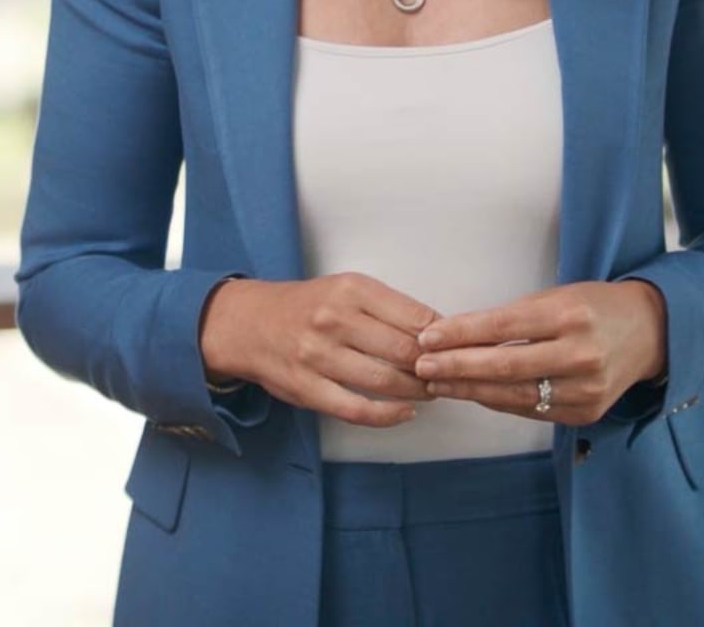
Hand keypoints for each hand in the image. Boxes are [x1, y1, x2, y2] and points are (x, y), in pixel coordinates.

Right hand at [199, 273, 440, 429]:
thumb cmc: (308, 306)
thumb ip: (390, 307)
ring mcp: (318, 356)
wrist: (249, 323)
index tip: (455, 347)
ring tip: (431, 391)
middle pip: (404, 350)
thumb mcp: (348, 289)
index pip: (415, 315)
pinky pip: (356, 409)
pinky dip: (388, 415)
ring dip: (416, 391)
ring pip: (384, 381)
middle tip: (447, 373)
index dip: (442, 337)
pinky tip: (405, 412)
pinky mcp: (306, 388)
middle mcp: (335, 320)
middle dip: (433, 367)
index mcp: (352, 290)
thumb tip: (439, 329)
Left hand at [411, 281, 668, 425]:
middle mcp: (581, 354)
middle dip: (457, 368)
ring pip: (515, 394)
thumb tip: (455, 337)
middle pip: (505, 366)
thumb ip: (513, 319)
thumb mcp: (558, 297)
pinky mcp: (587, 412)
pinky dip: (499, 401)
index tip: (427, 337)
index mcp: (571, 315)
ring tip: (438, 384)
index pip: (503, 327)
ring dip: (470, 390)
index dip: (461, 334)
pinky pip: (532, 410)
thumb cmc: (593, 307)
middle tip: (422, 367)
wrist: (650, 332)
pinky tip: (474, 394)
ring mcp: (587, 388)